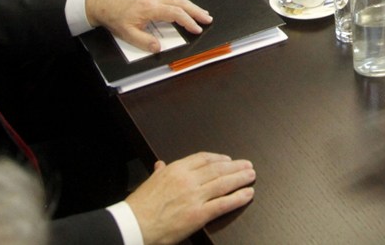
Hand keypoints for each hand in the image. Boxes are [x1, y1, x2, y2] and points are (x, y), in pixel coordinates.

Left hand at [85, 0, 211, 52]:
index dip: (188, 21)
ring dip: (190, 4)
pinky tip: (184, 5)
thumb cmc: (115, 19)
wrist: (103, 4)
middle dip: (196, 10)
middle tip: (208, 18)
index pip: (175, 13)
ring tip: (201, 12)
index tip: (198, 29)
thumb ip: (145, 42)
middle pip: (180, 2)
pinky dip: (181, 0)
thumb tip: (159, 48)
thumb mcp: (128, 34)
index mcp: (151, 8)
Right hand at [125, 152, 255, 244]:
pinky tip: (247, 194)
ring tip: (251, 176)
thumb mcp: (149, 182)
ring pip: (224, 184)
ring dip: (240, 179)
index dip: (219, 158)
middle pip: (218, 169)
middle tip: (247, 165)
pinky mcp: (199, 214)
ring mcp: (195, 196)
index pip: (203, 159)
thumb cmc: (139, 207)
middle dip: (235, 167)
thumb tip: (160, 164)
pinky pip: (223, 204)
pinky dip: (237, 198)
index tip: (228, 160)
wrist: (133, 225)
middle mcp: (188, 180)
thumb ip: (159, 172)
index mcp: (176, 170)